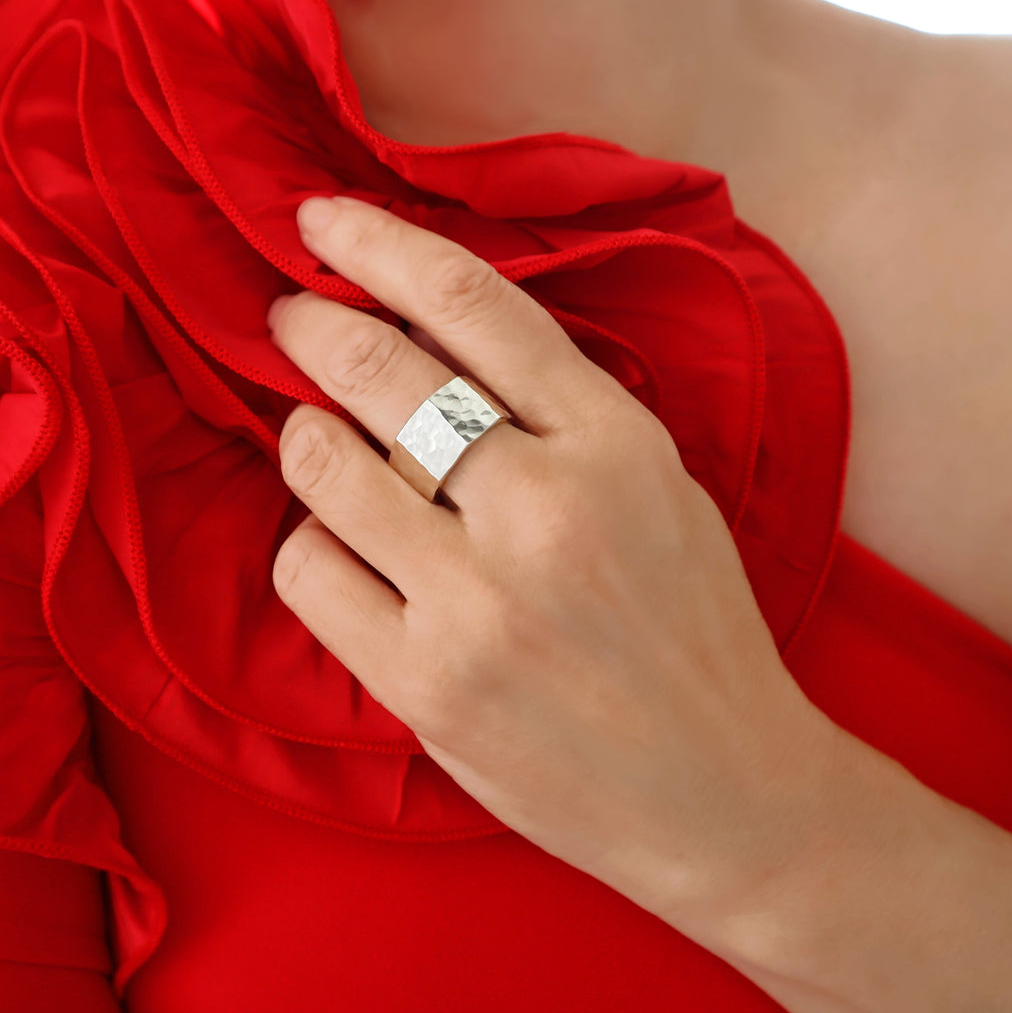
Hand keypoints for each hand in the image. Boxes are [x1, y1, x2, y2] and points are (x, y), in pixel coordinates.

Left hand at [266, 194, 839, 927]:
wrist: (724, 790)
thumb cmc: (694, 633)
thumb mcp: (661, 493)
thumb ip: (564, 418)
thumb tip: (436, 347)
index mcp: (617, 446)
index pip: (477, 305)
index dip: (382, 244)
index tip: (321, 222)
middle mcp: (546, 509)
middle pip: (382, 371)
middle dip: (312, 325)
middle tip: (287, 316)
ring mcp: (480, 603)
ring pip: (324, 466)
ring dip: (303, 436)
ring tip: (316, 441)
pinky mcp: (427, 687)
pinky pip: (309, 572)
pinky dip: (311, 544)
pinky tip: (342, 549)